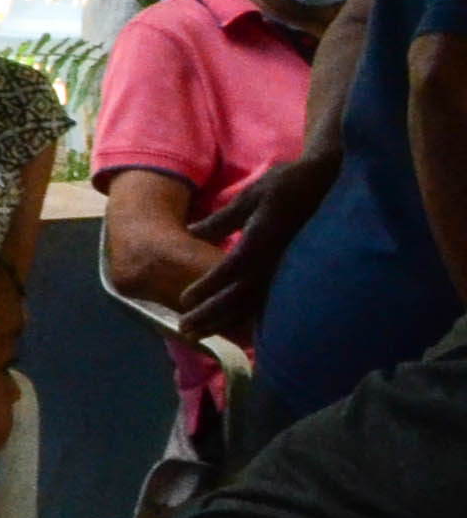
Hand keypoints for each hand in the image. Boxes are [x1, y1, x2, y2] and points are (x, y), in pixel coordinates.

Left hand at [178, 151, 337, 346]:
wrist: (333, 182)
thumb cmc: (289, 184)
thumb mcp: (252, 196)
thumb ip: (223, 220)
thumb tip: (192, 233)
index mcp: (264, 239)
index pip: (232, 269)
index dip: (209, 285)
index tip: (184, 300)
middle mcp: (276, 261)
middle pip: (240, 295)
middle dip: (211, 314)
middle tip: (184, 331)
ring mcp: (288, 270)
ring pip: (254, 303)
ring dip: (225, 321)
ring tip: (198, 335)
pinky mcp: (295, 273)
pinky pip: (269, 301)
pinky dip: (248, 316)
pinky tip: (232, 330)